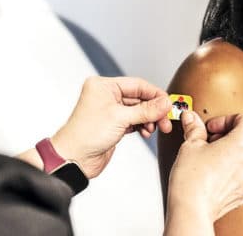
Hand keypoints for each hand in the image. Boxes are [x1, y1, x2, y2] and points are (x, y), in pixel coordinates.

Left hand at [51, 76, 171, 178]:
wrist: (74, 158)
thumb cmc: (86, 134)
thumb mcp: (121, 118)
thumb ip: (146, 110)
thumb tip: (165, 103)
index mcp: (104, 86)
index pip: (137, 85)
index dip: (155, 95)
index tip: (168, 104)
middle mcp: (106, 96)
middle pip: (139, 98)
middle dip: (154, 110)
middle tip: (165, 121)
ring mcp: (110, 111)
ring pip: (138, 111)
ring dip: (149, 119)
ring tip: (156, 128)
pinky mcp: (114, 125)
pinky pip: (134, 121)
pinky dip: (142, 126)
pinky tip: (146, 132)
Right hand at [165, 111, 242, 230]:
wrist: (192, 208)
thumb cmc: (192, 179)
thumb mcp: (191, 145)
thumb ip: (194, 128)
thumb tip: (191, 119)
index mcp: (242, 143)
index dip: (226, 119)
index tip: (212, 128)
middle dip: (241, 133)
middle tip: (220, 137)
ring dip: (242, 150)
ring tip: (218, 154)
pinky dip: (239, 168)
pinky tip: (219, 171)